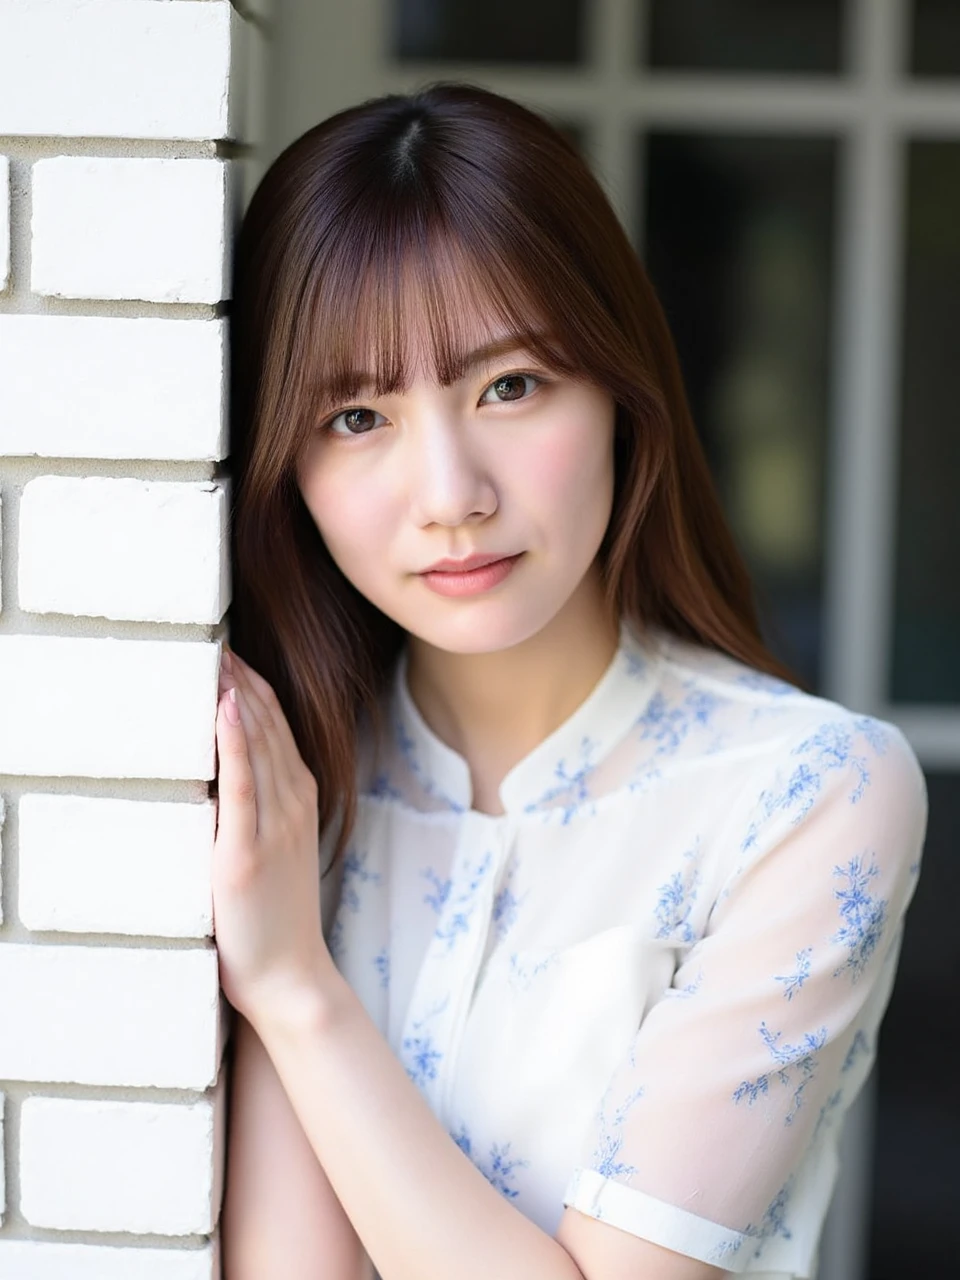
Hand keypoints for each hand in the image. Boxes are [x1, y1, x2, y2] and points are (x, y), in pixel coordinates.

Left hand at [212, 648, 330, 1028]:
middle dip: (242, 678)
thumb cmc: (275, 918)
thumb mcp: (277, 850)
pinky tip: (226, 709)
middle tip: (215, 637)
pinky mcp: (246, 853)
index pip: (278, 728)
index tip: (230, 652)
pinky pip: (242, 786)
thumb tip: (229, 769)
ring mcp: (273, 827)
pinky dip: (237, 743)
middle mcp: (292, 804)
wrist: (290, 976)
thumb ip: (261, 808)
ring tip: (216, 656)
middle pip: (268, 726)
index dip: (255, 686)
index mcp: (300, 799)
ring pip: (258, 744)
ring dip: (237, 695)